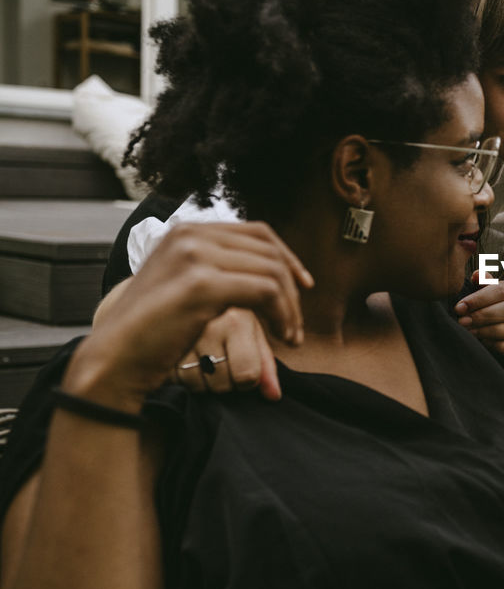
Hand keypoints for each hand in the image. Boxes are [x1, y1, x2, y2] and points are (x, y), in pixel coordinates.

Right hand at [65, 222, 312, 408]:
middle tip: (296, 323)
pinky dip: (282, 314)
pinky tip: (280, 337)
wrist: (115, 357)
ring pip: (273, 271)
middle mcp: (191, 235)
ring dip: (290, 307)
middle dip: (293, 287)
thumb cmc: (153, 330)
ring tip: (290, 335)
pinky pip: (266, 290)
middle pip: (269, 250)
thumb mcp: (185, 284)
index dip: (288, 258)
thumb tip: (272, 267)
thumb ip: (220, 268)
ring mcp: (194, 256)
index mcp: (188, 231)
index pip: (258, 232)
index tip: (303, 285)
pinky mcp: (201, 284)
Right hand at [172, 307, 281, 399]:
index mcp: (238, 321)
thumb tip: (273, 396)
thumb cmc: (230, 324)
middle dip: (227, 383)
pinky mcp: (162, 348)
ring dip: (205, 383)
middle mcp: (209, 328)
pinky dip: (185, 380)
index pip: (248, 374)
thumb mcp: (253, 337)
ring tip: (207, 364)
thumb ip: (266, 366)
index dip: (250, 380)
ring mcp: (182, 338)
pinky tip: (189, 364)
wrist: (191, 300)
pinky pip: (178, 382)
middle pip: (223, 384)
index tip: (247, 370)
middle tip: (225, 365)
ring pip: (199, 386)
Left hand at [455, 271, 503, 360]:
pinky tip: (484, 343)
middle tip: (463, 321)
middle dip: (483, 316)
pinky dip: (500, 345)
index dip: (479, 298)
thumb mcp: (490, 294)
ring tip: (471, 332)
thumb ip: (483, 284)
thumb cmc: (498, 309)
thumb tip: (476, 275)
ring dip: (490, 331)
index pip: (501, 290)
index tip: (460, 307)